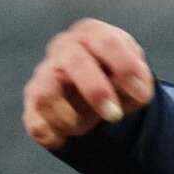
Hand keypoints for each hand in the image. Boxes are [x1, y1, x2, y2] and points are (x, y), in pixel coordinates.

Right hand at [22, 18, 154, 149]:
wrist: (97, 88)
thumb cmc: (117, 75)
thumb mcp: (136, 76)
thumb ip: (140, 82)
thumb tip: (137, 92)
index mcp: (92, 34)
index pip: (107, 43)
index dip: (126, 69)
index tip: (141, 95)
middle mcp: (64, 48)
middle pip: (74, 63)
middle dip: (96, 91)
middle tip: (114, 115)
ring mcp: (44, 74)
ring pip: (45, 95)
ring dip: (70, 119)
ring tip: (85, 127)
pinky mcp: (33, 102)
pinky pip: (36, 123)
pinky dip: (53, 136)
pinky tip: (64, 139)